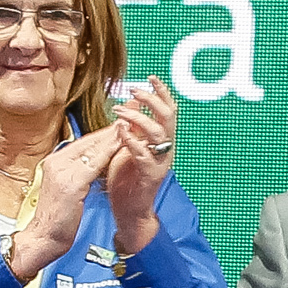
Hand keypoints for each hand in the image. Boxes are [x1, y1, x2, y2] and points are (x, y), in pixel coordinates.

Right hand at [4, 123, 126, 280]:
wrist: (43, 237)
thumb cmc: (57, 219)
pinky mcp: (70, 184)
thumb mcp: (66, 190)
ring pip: (91, 150)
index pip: (82, 144)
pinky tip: (120, 145)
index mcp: (54, 163)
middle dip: (109, 131)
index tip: (118, 126)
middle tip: (129, 118)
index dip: (101, 135)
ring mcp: (61, 172)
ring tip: (128, 126)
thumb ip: (75, 174)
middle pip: (87, 143)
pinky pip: (92, 165)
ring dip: (111, 137)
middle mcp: (56, 163)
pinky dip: (107, 153)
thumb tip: (92, 164)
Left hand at [101, 79, 176, 249]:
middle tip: (134, 90)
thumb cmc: (126, 178)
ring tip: (119, 112)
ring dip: (138, 118)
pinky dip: (132, 142)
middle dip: (152, 100)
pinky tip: (121, 133)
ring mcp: (160, 162)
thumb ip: (132, 126)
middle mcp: (164, 149)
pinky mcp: (150, 176)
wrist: (129, 210)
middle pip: (168, 117)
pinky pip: (144, 155)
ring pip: (157, 133)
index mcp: (160, 140)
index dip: (162, 92)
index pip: (168, 111)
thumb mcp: (127, 146)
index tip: (151, 77)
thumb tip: (131, 101)